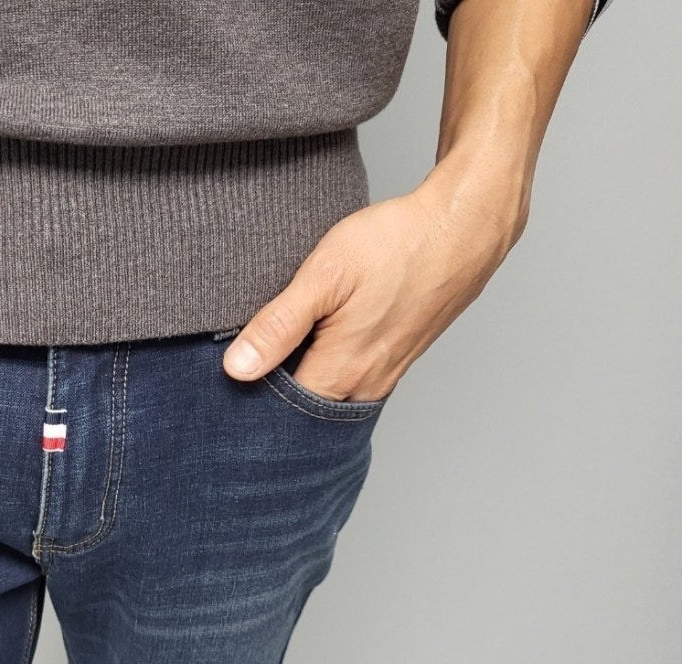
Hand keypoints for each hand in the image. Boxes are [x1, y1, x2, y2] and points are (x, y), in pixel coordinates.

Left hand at [221, 174, 523, 401]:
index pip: (278, 414)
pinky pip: (350, 380)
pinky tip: (312, 342)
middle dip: (272, 399)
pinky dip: (325, 369)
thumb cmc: (396, 244)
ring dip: (299, 382)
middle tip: (242, 370)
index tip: (224, 384)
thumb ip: (279, 326)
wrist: (463, 226)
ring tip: (273, 356)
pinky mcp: (396, 358)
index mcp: (341, 374)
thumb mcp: (325, 276)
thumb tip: (237, 369)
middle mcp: (365, 386)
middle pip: (303, 412)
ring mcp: (385, 374)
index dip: (248, 402)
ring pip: (328, 396)